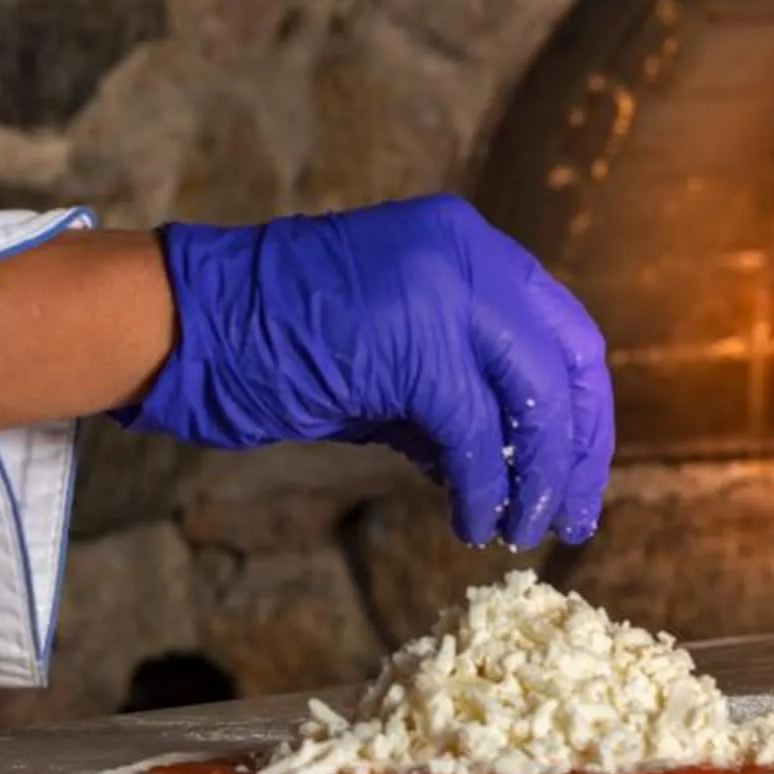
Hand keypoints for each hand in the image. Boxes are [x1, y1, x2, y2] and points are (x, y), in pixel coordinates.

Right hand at [117, 196, 614, 547]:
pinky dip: (482, 488)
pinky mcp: (414, 343)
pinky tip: (472, 523)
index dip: (582, 410)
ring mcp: (443, 290)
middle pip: (568, 360)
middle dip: (578, 449)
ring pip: (533, 398)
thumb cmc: (279, 340)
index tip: (579, 472)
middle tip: (572, 517)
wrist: (192, 321)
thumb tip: (520, 461)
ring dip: (536, 478)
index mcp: (468, 243)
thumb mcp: (391, 353)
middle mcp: (468, 252)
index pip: (564, 330)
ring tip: (520, 530)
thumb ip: (459, 387)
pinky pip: (474, 432)